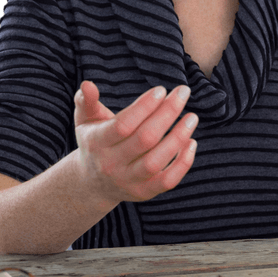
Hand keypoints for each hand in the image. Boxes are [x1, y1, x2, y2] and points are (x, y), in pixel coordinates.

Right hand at [73, 80, 198, 202]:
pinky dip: (183, 163)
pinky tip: (191, 142)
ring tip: (192, 117)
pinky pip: (167, 181)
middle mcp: (111, 164)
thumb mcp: (86, 120)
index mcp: (97, 142)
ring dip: (178, 138)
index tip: (162, 89)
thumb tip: (88, 84)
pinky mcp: (144, 193)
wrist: (93, 183)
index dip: (144, 106)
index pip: (123, 125)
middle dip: (167, 113)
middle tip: (183, 92)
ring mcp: (128, 181)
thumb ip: (86, 101)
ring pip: (156, 162)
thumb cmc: (95, 141)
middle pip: (145, 139)